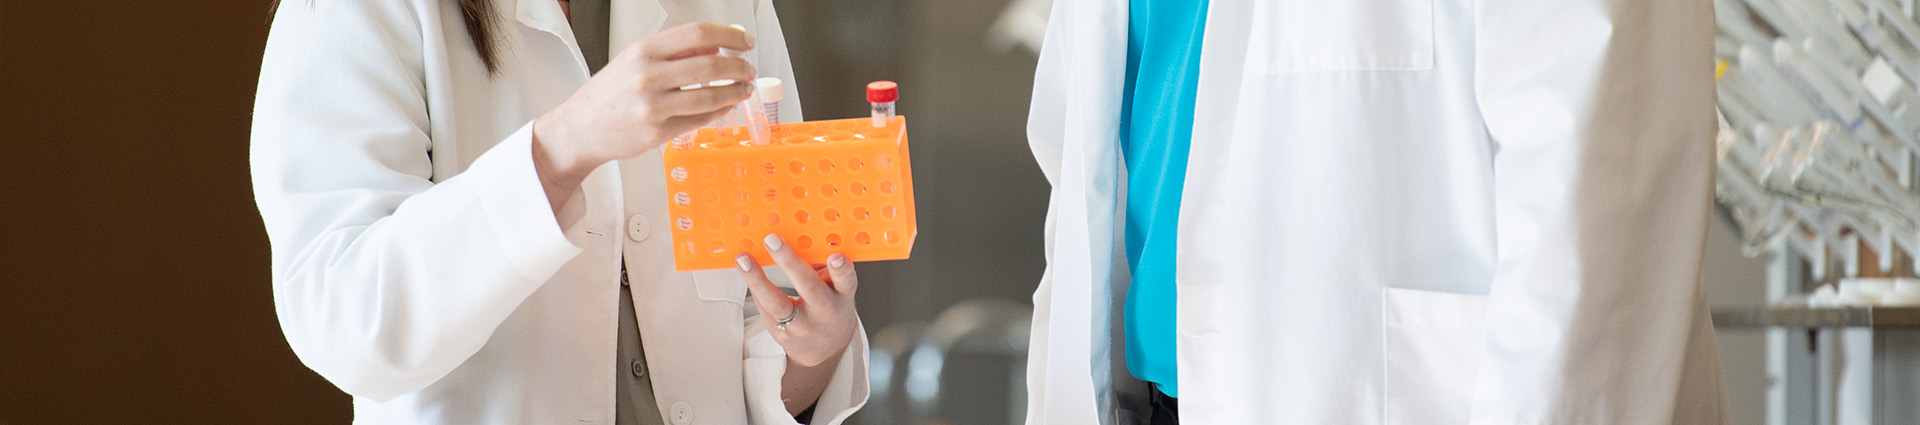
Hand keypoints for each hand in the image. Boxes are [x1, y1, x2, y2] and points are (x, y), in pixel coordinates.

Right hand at [532, 22, 756, 189]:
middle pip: (710, 64)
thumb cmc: (608, 94)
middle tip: (749, 69)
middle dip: (739, 66)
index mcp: (643, 51)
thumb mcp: (635, 61)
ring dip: (735, 91)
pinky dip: (719, 111)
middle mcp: (648, 76)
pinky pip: (700, 119)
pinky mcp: (658, 133)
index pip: (698, 33)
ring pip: (710, 95)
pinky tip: (725, 105)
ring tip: (744, 89)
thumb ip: (674, 52)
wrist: (580, 129)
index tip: (745, 42)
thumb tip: (715, 45)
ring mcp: (653, 106)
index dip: (729, 36)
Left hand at [737, 234, 858, 366]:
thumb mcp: (835, 287)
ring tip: (743, 259)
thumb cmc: (829, 305)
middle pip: (808, 288)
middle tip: (773, 240)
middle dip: (789, 262)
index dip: (841, 270)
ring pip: (778, 304)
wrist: (825, 348)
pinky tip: (744, 270)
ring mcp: (802, 326)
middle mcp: (824, 311)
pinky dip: (754, 289)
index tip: (835, 256)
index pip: (846, 281)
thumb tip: (798, 232)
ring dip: (758, 280)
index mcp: (842, 295)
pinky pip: (765, 310)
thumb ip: (820, 264)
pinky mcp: (782, 334)